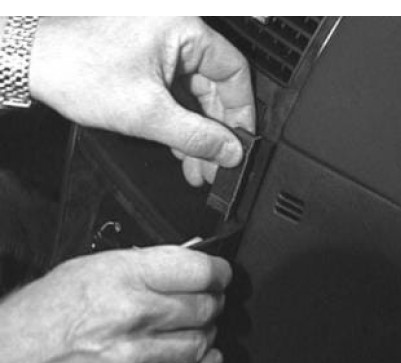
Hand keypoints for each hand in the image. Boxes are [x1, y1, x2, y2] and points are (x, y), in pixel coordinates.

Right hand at [0, 246, 229, 362]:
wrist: (10, 357)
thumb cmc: (49, 311)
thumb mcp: (94, 268)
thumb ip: (145, 265)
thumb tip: (186, 264)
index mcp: (125, 276)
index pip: (198, 270)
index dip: (219, 271)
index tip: (221, 275)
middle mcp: (133, 314)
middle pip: (205, 307)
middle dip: (214, 302)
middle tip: (208, 300)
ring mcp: (134, 356)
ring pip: (201, 342)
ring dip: (207, 332)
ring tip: (198, 326)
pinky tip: (206, 357)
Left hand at [29, 16, 254, 185]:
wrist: (28, 60)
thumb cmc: (74, 68)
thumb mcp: (147, 113)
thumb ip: (196, 136)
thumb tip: (229, 151)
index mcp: (183, 28)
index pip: (234, 71)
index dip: (241, 112)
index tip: (241, 141)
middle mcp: (174, 30)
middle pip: (213, 86)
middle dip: (214, 130)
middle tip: (216, 164)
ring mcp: (159, 43)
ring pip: (192, 92)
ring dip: (195, 130)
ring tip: (196, 165)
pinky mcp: (145, 56)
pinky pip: (173, 90)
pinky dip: (176, 118)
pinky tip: (178, 147)